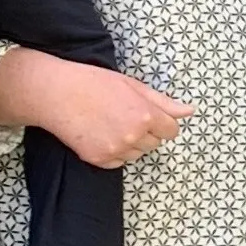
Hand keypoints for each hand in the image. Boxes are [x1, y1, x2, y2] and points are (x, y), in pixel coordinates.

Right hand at [0, 47, 191, 168]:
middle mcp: (133, 135)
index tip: (148, 115)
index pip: (171, 130)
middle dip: (146, 132)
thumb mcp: (132, 86)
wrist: (55, 93)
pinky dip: (114, 152)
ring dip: (131, 143)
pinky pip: (118, 163)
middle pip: (155, 143)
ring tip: (110, 123)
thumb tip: (189, 111)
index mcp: (145, 115)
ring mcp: (115, 150)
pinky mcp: (98, 159)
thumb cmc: (93, 83)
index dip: (161, 122)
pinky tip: (100, 134)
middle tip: (124, 115)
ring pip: (137, 154)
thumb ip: (163, 102)